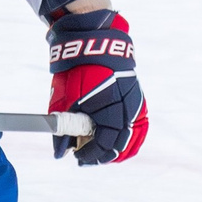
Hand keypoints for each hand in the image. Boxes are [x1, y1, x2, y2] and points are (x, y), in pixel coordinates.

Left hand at [47, 12, 147, 165]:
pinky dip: (132, 138)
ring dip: (119, 150)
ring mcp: (136, 104)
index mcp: (109, 109)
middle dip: (103, 155)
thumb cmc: (76, 70)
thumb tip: (60, 153)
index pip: (104, 144)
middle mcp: (127, 109)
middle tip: (87, 158)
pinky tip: (122, 144)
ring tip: (104, 155)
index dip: (91, 155)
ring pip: (134, 138)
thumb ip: (62, 129)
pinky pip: (140, 126)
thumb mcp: (64, 99)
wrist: (94, 42)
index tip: (78, 158)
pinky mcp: (138, 99)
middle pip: (120, 145)